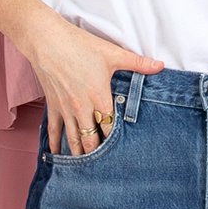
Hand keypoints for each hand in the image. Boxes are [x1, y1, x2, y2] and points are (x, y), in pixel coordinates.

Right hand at [27, 14, 164, 155]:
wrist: (47, 41)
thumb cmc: (80, 46)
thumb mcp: (112, 53)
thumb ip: (138, 63)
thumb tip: (160, 66)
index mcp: (100, 98)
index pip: (111, 129)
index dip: (117, 142)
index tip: (123, 151)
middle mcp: (83, 109)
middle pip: (92, 140)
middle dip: (99, 153)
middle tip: (106, 166)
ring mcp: (66, 110)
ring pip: (74, 139)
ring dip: (80, 154)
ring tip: (86, 167)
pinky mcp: (53, 106)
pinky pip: (54, 130)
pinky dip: (56, 144)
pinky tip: (56, 155)